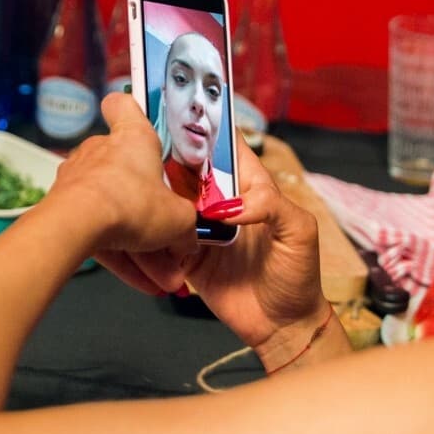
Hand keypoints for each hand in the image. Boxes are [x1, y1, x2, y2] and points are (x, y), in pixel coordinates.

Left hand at [43, 94, 199, 270]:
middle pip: (130, 177)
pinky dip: (119, 256)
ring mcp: (80, 179)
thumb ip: (187, 228)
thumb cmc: (128, 203)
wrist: (76, 226)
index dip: (131, 111)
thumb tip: (189, 241)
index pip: (123, 105)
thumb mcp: (178, 220)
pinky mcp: (64, 207)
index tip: (142, 123)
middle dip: (151, 215)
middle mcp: (102, 152)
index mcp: (132, 137)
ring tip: (160, 278)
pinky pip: (98, 232)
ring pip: (116, 212)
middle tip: (170, 245)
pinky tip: (141, 283)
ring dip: (140, 247)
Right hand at [89, 116, 325, 347]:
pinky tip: (140, 221)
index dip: (206, 126)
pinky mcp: (187, 255)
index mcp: (252, 187)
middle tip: (141, 142)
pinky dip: (153, 230)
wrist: (282, 326)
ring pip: (171, 199)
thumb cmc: (299, 277)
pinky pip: (163, 236)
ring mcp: (202, 228)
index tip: (180, 107)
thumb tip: (230, 205)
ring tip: (134, 178)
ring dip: (157, 191)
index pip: (227, 147)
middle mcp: (223, 202)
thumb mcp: (299, 232)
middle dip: (168, 153)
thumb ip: (270, 207)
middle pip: (190, 168)